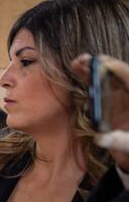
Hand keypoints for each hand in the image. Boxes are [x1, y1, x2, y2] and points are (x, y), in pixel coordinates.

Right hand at [71, 54, 128, 171]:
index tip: (101, 62)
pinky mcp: (110, 102)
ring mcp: (119, 98)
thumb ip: (119, 141)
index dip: (117, 68)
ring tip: (77, 62)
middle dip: (101, 66)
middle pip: (116, 74)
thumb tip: (100, 138)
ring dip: (92, 70)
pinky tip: (78, 70)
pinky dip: (89, 79)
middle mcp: (127, 95)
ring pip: (106, 78)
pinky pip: (99, 87)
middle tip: (85, 60)